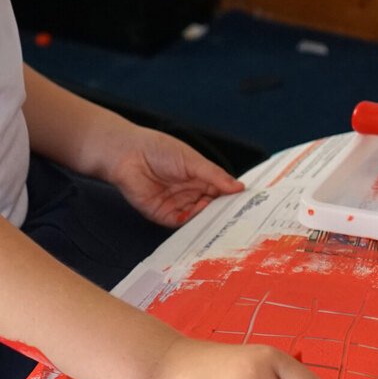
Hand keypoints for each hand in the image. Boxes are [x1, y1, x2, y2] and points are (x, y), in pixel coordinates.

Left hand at [106, 127, 243, 226]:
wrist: (128, 156)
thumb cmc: (158, 150)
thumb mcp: (192, 160)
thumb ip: (214, 175)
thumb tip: (238, 187)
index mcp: (200, 177)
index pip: (222, 191)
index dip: (234, 198)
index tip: (250, 205)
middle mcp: (191, 192)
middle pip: (213, 208)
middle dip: (225, 214)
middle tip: (242, 220)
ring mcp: (179, 205)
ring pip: (200, 219)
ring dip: (211, 222)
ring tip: (226, 226)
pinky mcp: (165, 216)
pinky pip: (183, 226)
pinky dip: (194, 228)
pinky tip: (204, 228)